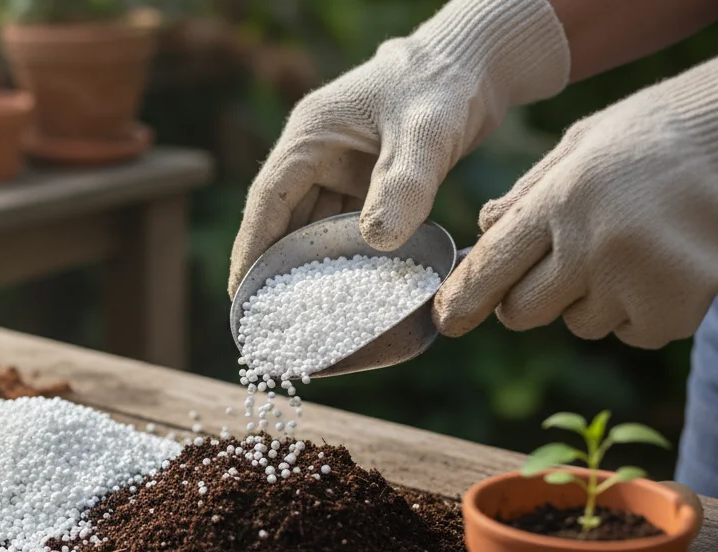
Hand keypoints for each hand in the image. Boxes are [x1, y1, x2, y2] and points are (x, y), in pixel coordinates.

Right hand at [228, 0, 568, 297]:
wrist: (475, 66)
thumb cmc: (445, 85)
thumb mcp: (427, 132)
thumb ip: (404, 184)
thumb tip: (378, 241)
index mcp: (309, 136)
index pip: (267, 200)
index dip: (251, 249)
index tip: (242, 294)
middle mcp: (315, 155)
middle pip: (282, 220)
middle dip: (273, 268)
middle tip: (266, 320)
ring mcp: (338, 169)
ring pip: (312, 226)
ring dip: (306, 267)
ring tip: (298, 316)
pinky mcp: (364, 182)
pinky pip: (343, 226)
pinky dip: (341, 257)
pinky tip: (343, 290)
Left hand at [434, 50, 717, 347]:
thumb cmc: (662, 135)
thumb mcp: (585, 144)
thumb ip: (531, 191)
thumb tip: (484, 230)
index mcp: (561, 199)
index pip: (491, 265)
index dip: (463, 299)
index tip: (446, 320)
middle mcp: (591, 244)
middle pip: (524, 311)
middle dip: (529, 299)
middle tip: (563, 267)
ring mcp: (635, 280)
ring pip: (581, 323)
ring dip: (595, 300)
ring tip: (633, 247)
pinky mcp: (676, 308)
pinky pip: (634, 333)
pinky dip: (643, 312)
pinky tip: (665, 266)